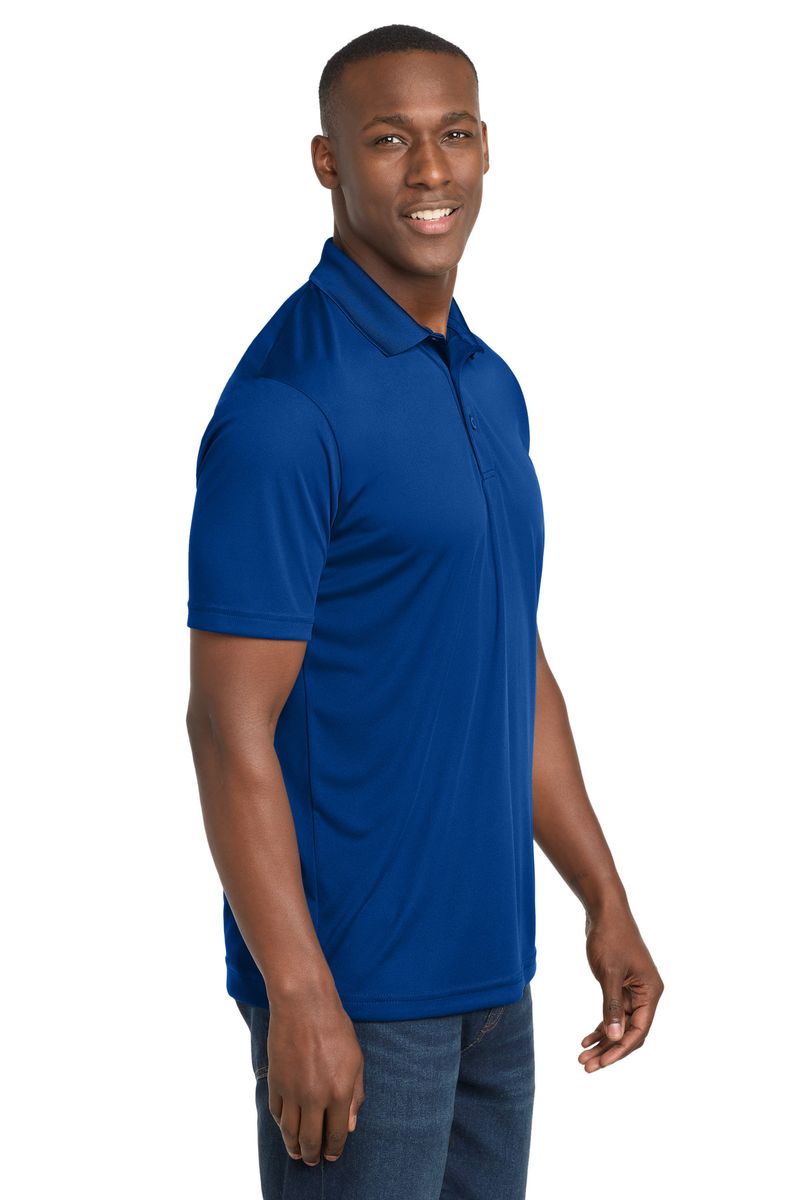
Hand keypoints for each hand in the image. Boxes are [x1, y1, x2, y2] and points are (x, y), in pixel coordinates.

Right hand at [265, 988, 365, 1165]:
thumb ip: (355, 1095)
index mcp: (339, 1092)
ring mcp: (292, 1091)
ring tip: (296, 1153)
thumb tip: (350, 1125)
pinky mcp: (275, 1082)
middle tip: (312, 1160)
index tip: (332, 1155)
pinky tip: (286, 1128)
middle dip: (312, 1154)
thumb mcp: (355, 1059)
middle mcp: (314, 1097)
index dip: (334, 1148)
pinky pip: (276, 1113)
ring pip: (290, 1131)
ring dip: (293, 1146)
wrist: (303, 1004)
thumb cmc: (334, 1027)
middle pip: (311, 1139)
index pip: (336, 1133)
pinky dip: (281, 1124)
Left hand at [578, 903, 663, 1072]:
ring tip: (582, 1057)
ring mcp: (633, 991)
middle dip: (609, 1050)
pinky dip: (601, 1026)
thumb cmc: (610, 937)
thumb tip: (614, 1037)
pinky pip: (613, 1013)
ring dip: (603, 1041)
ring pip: (620, 1025)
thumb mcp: (609, 973)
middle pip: (629, 1032)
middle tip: (586, 1066)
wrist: (604, 911)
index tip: (601, 1062)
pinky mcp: (620, 986)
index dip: (620, 1049)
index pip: (639, 1030)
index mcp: (651, 992)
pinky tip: (586, 1038)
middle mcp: (646, 994)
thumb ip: (611, 1005)